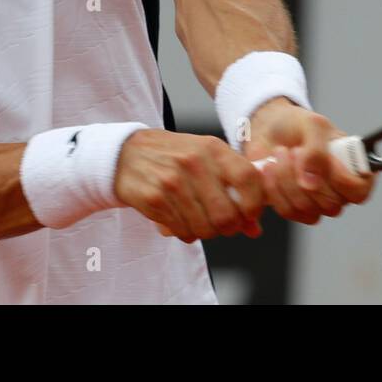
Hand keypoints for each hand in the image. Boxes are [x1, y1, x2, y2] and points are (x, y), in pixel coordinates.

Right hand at [114, 129, 265, 241]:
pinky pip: (183, 231)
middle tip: (224, 224)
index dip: (254, 203)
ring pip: (205, 228)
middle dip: (229, 227)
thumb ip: (234, 187)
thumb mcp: (207, 158)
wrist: (127, 154)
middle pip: (227, 214)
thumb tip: (255, 228)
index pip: (248, 178)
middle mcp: (194, 162)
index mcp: (212, 148)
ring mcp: (173, 181)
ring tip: (199, 221)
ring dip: (206, 232)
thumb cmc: (173, 156)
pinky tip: (181, 220)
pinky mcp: (155, 198)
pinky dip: (186, 233)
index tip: (250, 214)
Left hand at [244, 99, 374, 224]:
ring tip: (280, 153)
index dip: (342, 181)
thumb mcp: (313, 124)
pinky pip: (287, 211)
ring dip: (286, 178)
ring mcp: (318, 204)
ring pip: (306, 208)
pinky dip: (273, 188)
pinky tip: (268, 168)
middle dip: (304, 174)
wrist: (270, 129)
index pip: (359, 192)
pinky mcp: (295, 209)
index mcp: (354, 170)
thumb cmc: (298, 125)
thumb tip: (311, 183)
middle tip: (294, 149)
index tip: (325, 159)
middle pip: (330, 203)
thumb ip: (316, 150)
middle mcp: (339, 192)